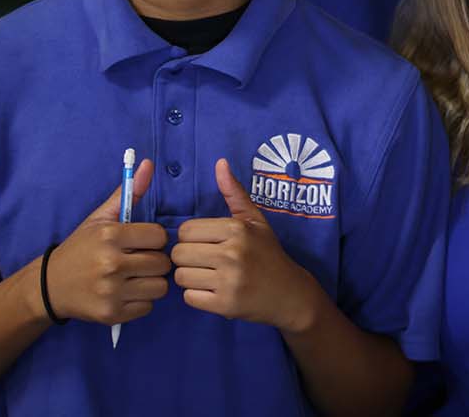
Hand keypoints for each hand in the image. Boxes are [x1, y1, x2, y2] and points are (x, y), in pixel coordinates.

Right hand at [43, 158, 171, 324]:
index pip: (158, 237)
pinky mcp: (111, 314)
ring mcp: (111, 292)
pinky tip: (126, 292)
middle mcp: (111, 264)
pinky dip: (141, 301)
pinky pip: (148, 307)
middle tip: (139, 260)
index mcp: (110, 236)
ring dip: (151, 282)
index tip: (141, 242)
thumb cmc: (81, 248)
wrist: (50, 285)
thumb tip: (148, 163)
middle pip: (162, 263)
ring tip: (135, 276)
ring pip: (159, 287)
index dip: (153, 239)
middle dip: (154, 260)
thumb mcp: (101, 218)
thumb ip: (128, 192)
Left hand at [171, 159, 320, 332]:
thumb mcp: (255, 220)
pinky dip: (196, 295)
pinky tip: (211, 291)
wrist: (289, 293)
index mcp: (236, 229)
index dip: (191, 237)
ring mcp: (229, 281)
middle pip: (179, 253)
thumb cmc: (268, 253)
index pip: (186, 230)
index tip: (204, 243)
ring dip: (189, 277)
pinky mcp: (225, 305)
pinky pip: (189, 297)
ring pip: (181, 276)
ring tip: (207, 275)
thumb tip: (220, 163)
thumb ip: (234, 193)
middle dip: (187, 257)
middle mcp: (232, 253)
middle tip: (203, 261)